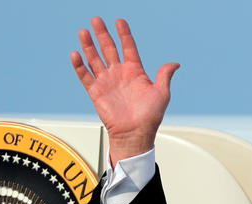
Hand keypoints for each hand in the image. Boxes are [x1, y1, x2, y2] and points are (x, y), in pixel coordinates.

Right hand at [71, 17, 179, 166]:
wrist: (135, 134)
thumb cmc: (149, 117)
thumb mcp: (162, 93)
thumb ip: (164, 76)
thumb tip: (175, 64)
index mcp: (135, 71)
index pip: (128, 47)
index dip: (124, 34)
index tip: (120, 21)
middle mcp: (119, 74)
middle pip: (109, 49)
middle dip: (102, 34)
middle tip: (96, 20)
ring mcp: (107, 82)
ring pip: (95, 59)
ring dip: (89, 46)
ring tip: (84, 32)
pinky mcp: (96, 92)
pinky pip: (86, 76)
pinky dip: (80, 66)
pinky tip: (76, 54)